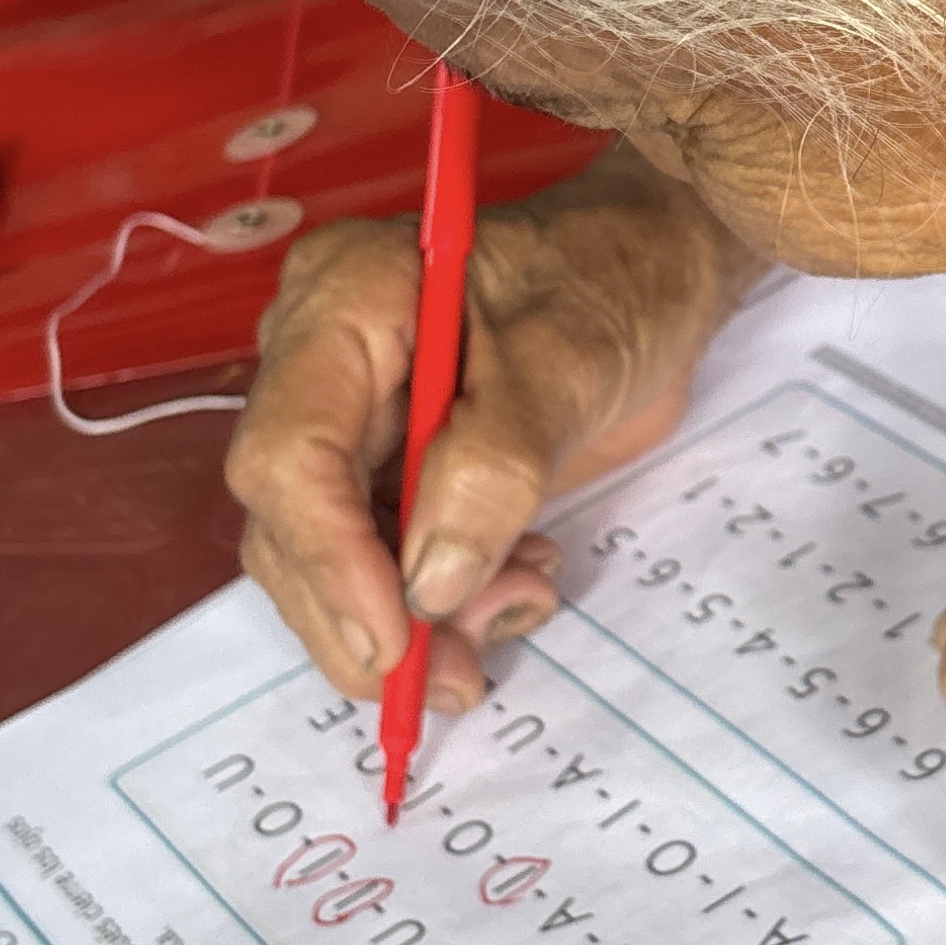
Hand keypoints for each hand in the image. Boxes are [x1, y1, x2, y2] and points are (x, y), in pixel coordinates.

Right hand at [226, 142, 761, 710]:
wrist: (656, 270)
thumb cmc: (613, 277)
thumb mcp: (567, 363)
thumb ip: (493, 469)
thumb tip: (428, 585)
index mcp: (343, 300)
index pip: (290, 451)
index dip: (330, 557)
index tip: (397, 639)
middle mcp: (321, 363)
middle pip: (290, 522)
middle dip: (367, 614)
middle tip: (459, 674)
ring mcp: (353, 420)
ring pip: (330, 559)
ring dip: (415, 620)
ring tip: (521, 604)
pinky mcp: (391, 469)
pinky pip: (383, 561)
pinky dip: (444, 601)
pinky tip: (518, 585)